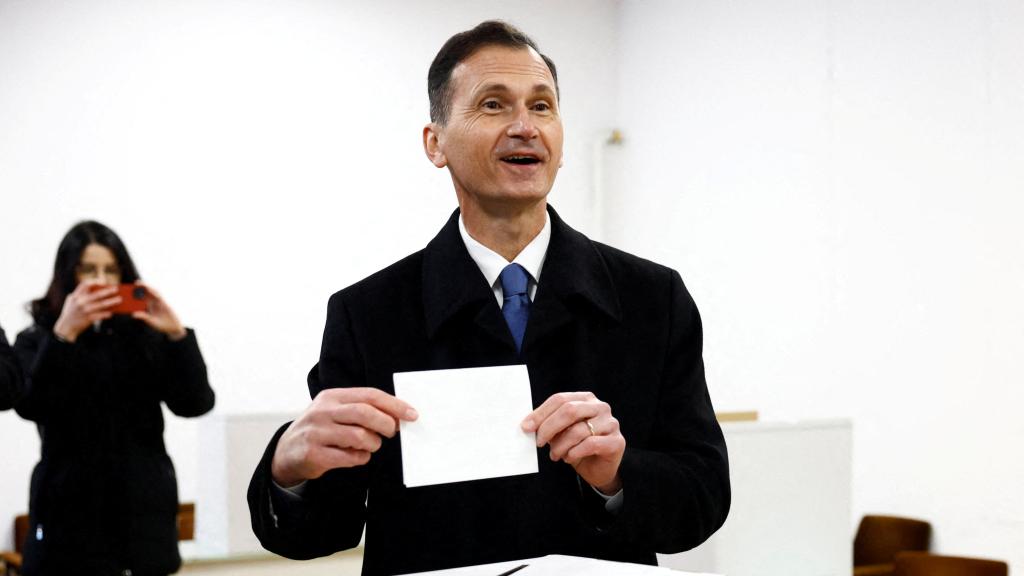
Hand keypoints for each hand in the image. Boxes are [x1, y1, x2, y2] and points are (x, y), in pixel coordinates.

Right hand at [53, 281, 120, 342]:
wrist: (66, 327)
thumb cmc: (71, 313)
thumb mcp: (71, 301)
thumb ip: (80, 295)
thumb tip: (99, 291)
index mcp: (75, 296)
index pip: (84, 285)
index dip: (94, 281)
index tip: (102, 280)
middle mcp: (80, 302)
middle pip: (96, 294)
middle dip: (107, 291)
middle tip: (116, 289)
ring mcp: (84, 310)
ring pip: (101, 305)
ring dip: (111, 302)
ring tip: (119, 299)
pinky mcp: (88, 318)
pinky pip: (100, 315)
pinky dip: (106, 313)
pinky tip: (112, 312)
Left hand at [131, 282, 185, 339]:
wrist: (173, 326)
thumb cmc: (161, 325)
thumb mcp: (151, 321)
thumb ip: (144, 317)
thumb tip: (133, 314)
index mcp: (146, 308)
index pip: (137, 301)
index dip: (131, 296)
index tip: (123, 293)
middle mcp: (151, 303)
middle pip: (143, 294)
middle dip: (136, 289)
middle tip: (129, 285)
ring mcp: (157, 302)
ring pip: (150, 292)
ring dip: (144, 287)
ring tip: (137, 283)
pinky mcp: (163, 302)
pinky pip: (157, 295)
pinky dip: (153, 291)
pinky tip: (148, 288)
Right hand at [271, 387, 418, 487]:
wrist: (286, 452)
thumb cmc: (320, 429)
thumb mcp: (335, 411)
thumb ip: (360, 409)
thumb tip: (396, 415)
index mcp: (332, 397)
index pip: (369, 395)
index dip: (394, 404)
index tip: (411, 414)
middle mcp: (323, 411)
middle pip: (365, 413)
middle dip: (386, 424)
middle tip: (392, 432)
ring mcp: (317, 432)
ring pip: (359, 436)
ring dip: (372, 444)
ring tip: (370, 446)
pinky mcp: (314, 454)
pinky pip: (349, 457)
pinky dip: (360, 458)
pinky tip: (356, 456)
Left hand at [522, 391, 625, 494]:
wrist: (599, 468)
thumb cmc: (577, 447)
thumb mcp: (561, 433)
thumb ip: (549, 425)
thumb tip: (527, 425)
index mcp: (586, 399)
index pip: (560, 399)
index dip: (541, 413)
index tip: (526, 427)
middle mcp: (600, 407)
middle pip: (569, 410)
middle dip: (549, 427)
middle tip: (538, 442)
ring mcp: (611, 423)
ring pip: (578, 430)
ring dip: (561, 446)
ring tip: (555, 455)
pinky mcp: (616, 441)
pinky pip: (590, 444)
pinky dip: (574, 452)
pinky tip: (569, 458)